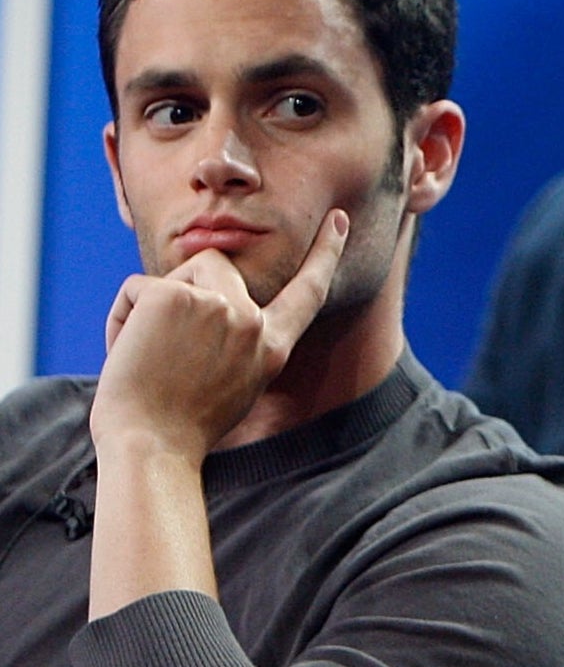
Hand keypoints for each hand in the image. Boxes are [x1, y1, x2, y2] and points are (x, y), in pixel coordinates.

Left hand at [91, 211, 346, 459]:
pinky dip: (122, 318)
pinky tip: (130, 353)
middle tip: (165, 347)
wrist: (152, 446)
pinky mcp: (175, 296)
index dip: (325, 253)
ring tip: (149, 357)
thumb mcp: (231, 383)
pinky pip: (139, 288)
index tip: (338, 220)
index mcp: (272, 348)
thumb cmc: (179, 428)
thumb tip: (210, 300)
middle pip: (216, 267)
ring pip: (178, 275)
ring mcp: (217, 306)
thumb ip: (235, 339)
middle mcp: (253, 322)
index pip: (308, 290)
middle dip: (185, 290)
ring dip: (153, 307)